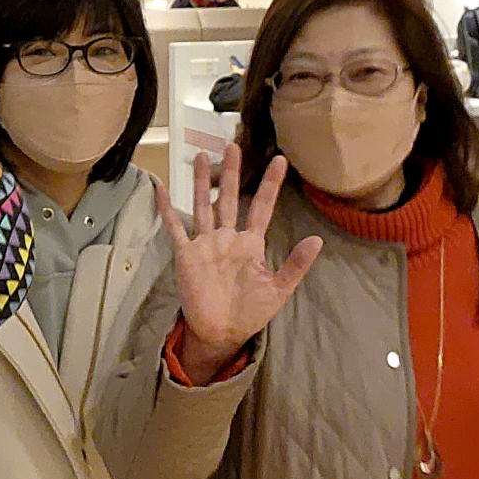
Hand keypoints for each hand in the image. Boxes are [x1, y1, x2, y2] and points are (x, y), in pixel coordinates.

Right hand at [156, 145, 322, 384]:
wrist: (221, 333)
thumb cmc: (250, 313)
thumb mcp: (279, 289)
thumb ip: (296, 264)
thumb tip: (317, 240)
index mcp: (252, 244)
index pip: (263, 207)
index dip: (271, 185)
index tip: (280, 161)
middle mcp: (228, 238)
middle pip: (230, 198)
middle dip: (232, 172)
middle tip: (234, 145)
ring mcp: (206, 244)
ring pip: (203, 205)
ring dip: (201, 182)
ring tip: (201, 155)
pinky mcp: (186, 255)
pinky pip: (175, 228)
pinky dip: (168, 209)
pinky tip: (161, 188)